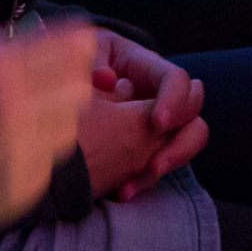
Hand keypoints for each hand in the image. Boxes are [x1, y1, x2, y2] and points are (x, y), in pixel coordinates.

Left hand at [77, 32, 207, 200]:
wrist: (59, 84)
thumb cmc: (73, 63)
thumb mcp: (81, 58)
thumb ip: (95, 66)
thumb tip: (109, 80)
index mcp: (145, 66)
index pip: (176, 79)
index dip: (174, 99)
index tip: (158, 124)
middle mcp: (158, 94)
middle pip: (192, 117)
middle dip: (180, 145)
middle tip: (154, 166)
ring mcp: (155, 121)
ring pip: (181, 145)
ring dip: (163, 167)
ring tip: (128, 187)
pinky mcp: (144, 145)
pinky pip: (157, 164)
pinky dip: (142, 180)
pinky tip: (120, 191)